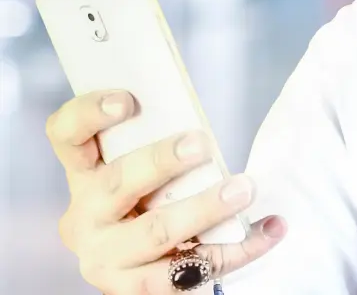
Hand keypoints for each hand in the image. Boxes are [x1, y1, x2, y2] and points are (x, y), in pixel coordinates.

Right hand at [46, 90, 287, 293]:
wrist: (142, 262)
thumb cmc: (153, 191)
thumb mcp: (144, 162)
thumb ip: (161, 137)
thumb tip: (201, 114)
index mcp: (83, 172)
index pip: (67, 134)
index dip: (88, 113)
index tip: (127, 100)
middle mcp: (84, 216)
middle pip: (117, 182)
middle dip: (161, 161)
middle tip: (203, 143)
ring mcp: (105, 258)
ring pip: (154, 232)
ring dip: (204, 208)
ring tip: (244, 188)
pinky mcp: (134, 289)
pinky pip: (188, 273)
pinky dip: (237, 249)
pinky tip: (270, 229)